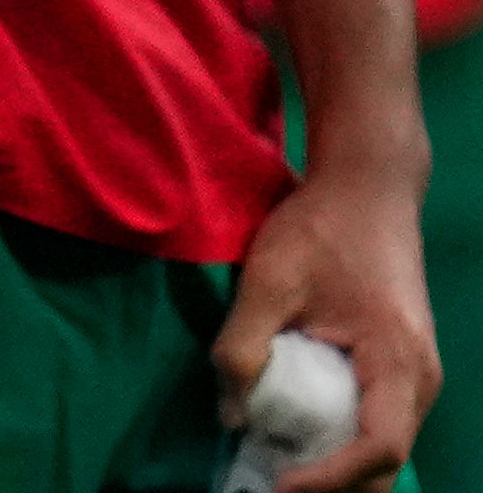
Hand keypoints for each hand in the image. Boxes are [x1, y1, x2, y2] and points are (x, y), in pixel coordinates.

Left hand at [220, 154, 436, 490]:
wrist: (368, 188)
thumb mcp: (268, 280)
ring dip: (336, 468)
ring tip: (278, 470)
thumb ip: (244, 347)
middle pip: (386, 462)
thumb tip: (232, 415)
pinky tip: (295, 437)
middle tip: (273, 485)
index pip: (377, 448)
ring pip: (382, 447)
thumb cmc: (320, 227)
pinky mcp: (399, 368)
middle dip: (335, 486)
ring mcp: (415, 376)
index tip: (279, 484)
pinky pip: (377, 422)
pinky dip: (341, 441)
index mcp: (398, 362)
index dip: (329, 478)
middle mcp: (420, 380)